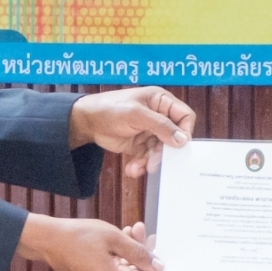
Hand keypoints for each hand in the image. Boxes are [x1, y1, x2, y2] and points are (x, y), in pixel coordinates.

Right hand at [17, 214, 174, 270]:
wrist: (47, 239)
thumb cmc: (78, 235)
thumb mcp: (112, 237)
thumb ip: (137, 252)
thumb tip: (156, 265)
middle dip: (145, 256)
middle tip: (148, 234)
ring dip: (133, 253)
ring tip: (134, 229)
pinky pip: (114, 270)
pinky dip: (121, 256)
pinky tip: (123, 237)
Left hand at [68, 87, 195, 176]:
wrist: (86, 121)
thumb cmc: (110, 108)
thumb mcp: (137, 114)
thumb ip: (161, 126)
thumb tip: (182, 139)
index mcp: (161, 101)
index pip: (184, 116)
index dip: (185, 131)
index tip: (180, 146)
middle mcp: (158, 116)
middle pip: (173, 137)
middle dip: (164, 151)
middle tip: (155, 162)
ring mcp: (149, 131)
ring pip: (160, 151)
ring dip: (150, 161)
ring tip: (139, 167)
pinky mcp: (140, 144)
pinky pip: (147, 157)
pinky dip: (141, 164)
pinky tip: (132, 168)